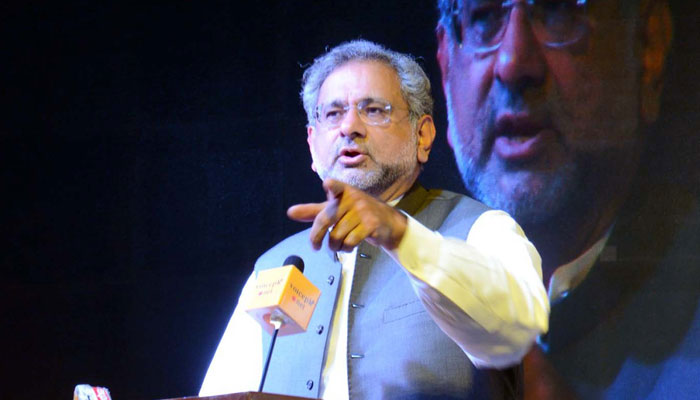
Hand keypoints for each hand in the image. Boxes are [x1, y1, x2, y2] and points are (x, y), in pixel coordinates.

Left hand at [287, 178, 407, 251]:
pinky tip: (349, 246)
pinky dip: (346, 248)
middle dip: (316, 237)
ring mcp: (363, 212)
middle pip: (326, 220)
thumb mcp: (335, 209)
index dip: (332, 186)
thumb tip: (290, 212)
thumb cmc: (356, 213)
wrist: (387, 222)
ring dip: (335, 246)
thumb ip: (313, 211)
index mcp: (343, 192)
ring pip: (337, 235)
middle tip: (315, 246)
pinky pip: (350, 242)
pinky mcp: (371, 225)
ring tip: (339, 245)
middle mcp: (353, 199)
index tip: (327, 185)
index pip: (336, 187)